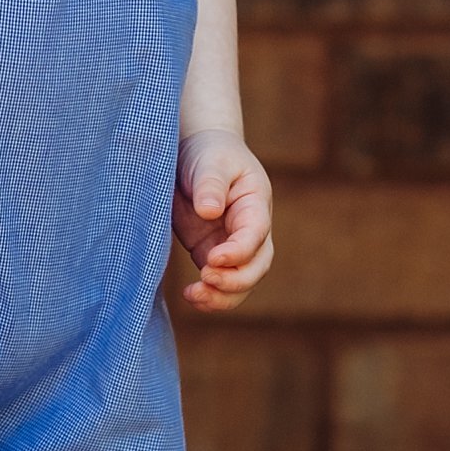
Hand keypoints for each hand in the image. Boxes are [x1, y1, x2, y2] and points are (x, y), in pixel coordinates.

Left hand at [173, 129, 273, 311]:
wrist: (195, 154)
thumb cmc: (207, 153)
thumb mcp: (209, 161)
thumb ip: (210, 183)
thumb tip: (209, 211)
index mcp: (255, 205)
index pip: (256, 235)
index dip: (238, 251)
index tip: (212, 258)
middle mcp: (250, 230)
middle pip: (257, 266)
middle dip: (235, 280)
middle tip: (205, 278)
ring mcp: (232, 245)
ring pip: (242, 282)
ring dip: (223, 296)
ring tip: (195, 296)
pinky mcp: (211, 253)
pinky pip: (219, 283)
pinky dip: (210, 295)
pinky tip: (192, 296)